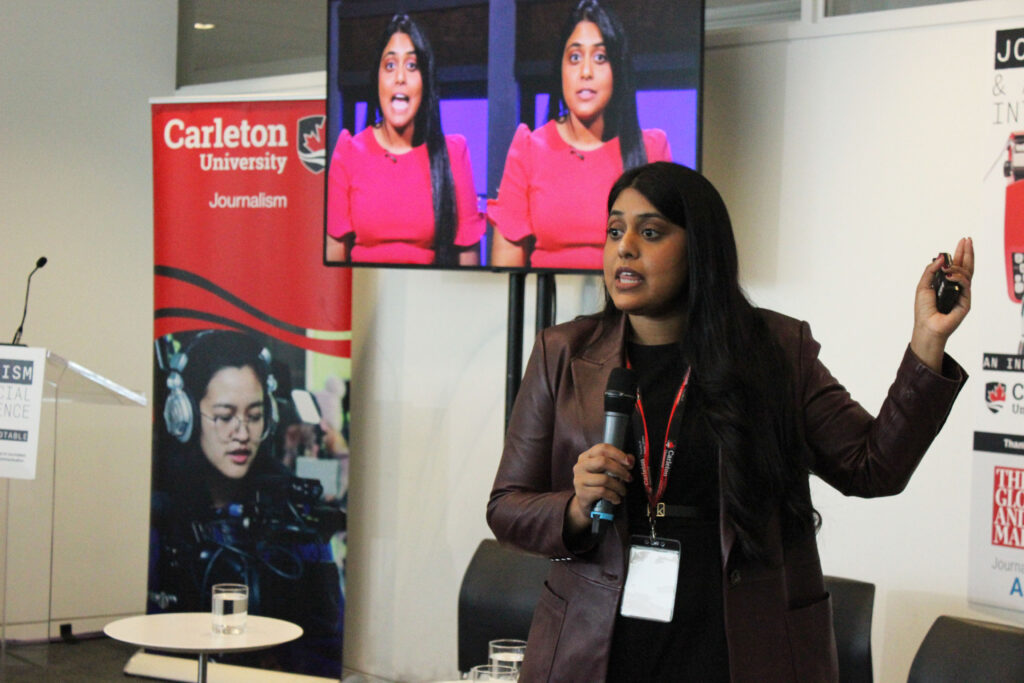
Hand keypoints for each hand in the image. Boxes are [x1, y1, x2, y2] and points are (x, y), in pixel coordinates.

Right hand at [565, 444, 633, 533]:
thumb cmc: (598, 484)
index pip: (602, 448)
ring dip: (618, 486)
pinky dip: (613, 496)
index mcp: (586, 456)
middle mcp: (580, 466)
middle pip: (603, 461)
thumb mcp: (606, 471)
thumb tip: (630, 459)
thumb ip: (618, 462)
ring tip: (623, 491)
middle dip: (620, 470)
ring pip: (604, 479)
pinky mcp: (582, 493)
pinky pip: (602, 492)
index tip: (629, 462)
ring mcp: (579, 479)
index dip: (618, 454)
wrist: (586, 504)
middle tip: (629, 478)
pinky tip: (617, 499)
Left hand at [910, 237, 972, 371]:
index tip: (962, 242)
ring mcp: (962, 294)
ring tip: (948, 267)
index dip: (960, 253)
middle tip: (967, 240)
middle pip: (966, 266)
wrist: (927, 325)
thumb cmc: (923, 309)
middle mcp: (956, 287)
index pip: (957, 265)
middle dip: (967, 252)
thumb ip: (931, 270)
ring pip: (967, 274)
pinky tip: (950, 276)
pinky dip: (958, 278)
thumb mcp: (923, 285)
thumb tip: (942, 257)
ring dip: (958, 267)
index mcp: (946, 283)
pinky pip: (965, 285)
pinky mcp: (965, 301)